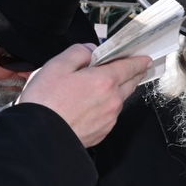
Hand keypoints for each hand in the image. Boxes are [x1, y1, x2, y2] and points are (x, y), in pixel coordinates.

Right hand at [16, 45, 150, 146]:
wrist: (41, 135)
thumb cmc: (45, 102)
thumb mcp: (56, 66)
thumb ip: (78, 53)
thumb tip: (91, 50)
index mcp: (103, 81)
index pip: (129, 66)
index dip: (138, 60)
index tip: (144, 58)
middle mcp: (112, 100)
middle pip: (130, 83)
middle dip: (133, 74)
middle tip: (134, 68)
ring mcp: (110, 117)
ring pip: (120, 99)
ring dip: (117, 90)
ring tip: (103, 86)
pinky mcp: (103, 131)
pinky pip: (110, 114)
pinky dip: (106, 107)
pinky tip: (92, 105)